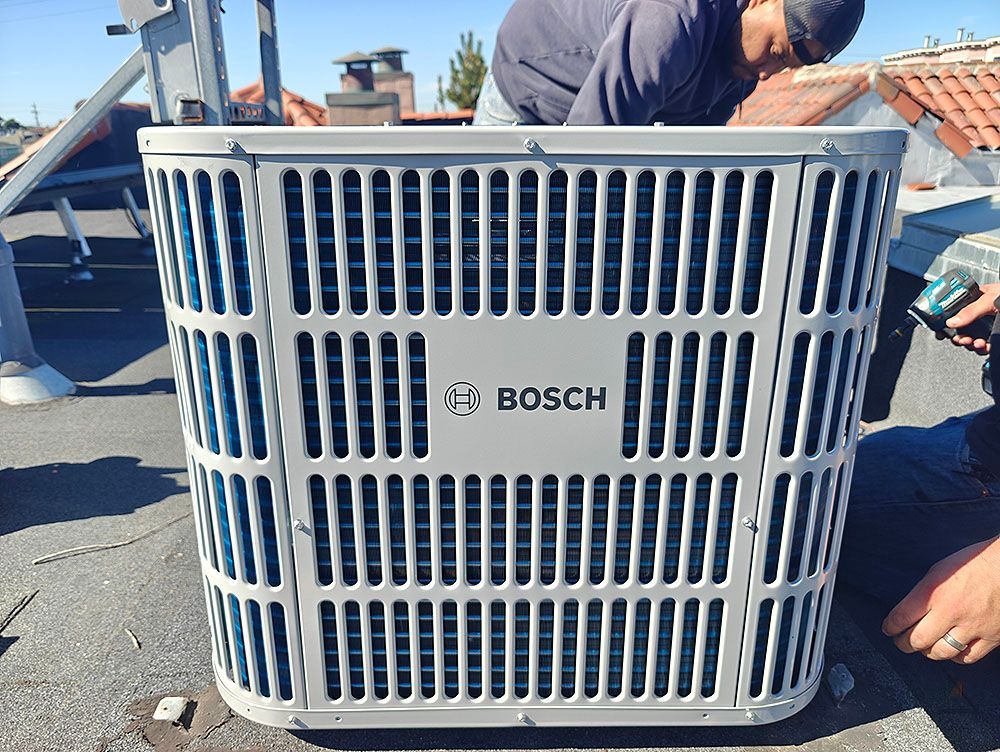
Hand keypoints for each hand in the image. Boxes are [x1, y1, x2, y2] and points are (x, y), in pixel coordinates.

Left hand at [881, 536, 999, 663]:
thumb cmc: (974, 563)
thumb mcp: (939, 571)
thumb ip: (924, 593)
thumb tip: (910, 612)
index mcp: (934, 592)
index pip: (901, 617)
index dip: (890, 627)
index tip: (888, 629)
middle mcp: (951, 611)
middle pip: (918, 640)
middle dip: (904, 643)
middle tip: (901, 642)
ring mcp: (972, 626)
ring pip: (941, 652)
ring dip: (928, 651)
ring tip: (923, 647)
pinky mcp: (991, 636)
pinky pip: (968, 657)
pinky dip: (955, 657)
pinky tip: (950, 650)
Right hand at [945, 282, 999, 354]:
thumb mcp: (991, 300)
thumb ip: (971, 310)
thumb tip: (952, 321)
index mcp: (976, 299)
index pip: (955, 309)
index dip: (946, 319)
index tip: (942, 328)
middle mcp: (980, 313)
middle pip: (960, 327)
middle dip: (959, 336)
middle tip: (962, 339)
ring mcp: (987, 325)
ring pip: (970, 338)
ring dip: (970, 343)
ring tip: (975, 342)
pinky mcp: (993, 336)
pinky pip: (981, 345)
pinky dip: (980, 348)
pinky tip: (983, 345)